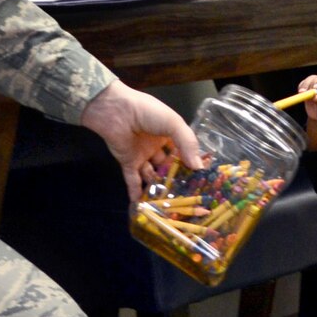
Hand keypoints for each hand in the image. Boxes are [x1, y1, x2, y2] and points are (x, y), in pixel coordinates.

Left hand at [80, 81, 205, 200]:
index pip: (183, 152)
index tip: (200, 180)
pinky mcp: (127, 163)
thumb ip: (187, 144)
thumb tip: (198, 168)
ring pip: (152, 175)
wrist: (116, 111)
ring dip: (158, 188)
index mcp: (169, 134)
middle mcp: (156, 146)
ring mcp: (142, 155)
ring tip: (168, 204)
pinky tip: (143, 206)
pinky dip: (137, 192)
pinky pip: (133, 181)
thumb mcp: (173, 123)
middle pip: (168, 166)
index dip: (190, 164)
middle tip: (186, 197)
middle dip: (176, 179)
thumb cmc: (147, 112)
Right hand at [297, 73, 316, 148]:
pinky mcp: (310, 86)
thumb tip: (316, 96)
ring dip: (305, 85)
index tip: (316, 87)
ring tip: (302, 93)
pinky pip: (304, 83)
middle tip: (306, 91)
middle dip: (312, 84)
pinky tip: (301, 93)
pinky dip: (301, 87)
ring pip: (311, 79)